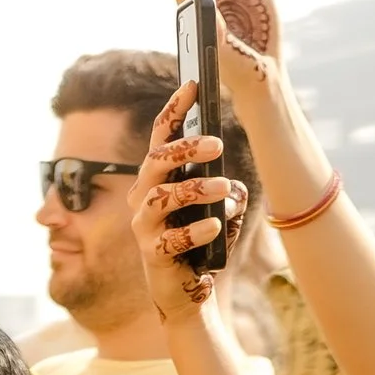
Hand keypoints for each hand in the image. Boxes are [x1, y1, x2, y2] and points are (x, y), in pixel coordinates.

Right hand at [128, 82, 248, 321]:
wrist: (185, 290)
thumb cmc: (200, 241)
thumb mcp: (219, 211)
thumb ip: (226, 192)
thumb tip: (232, 186)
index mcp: (156, 179)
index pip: (161, 137)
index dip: (174, 109)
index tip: (193, 83)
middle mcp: (143, 197)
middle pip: (156, 162)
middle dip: (185, 148)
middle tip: (218, 144)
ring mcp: (144, 226)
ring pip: (162, 198)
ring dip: (196, 189)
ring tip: (224, 188)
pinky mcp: (152, 254)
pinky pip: (171, 239)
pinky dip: (195, 230)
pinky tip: (215, 227)